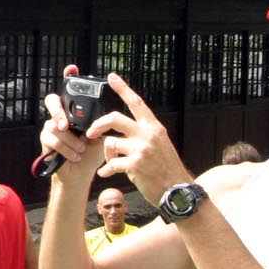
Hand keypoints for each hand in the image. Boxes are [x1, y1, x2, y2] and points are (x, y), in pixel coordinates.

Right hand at [37, 65, 98, 181]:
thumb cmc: (92, 153)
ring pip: (54, 125)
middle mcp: (62, 115)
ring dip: (70, 140)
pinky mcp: (46, 139)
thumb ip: (100, 124)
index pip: (70, 90)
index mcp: (76, 111)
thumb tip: (102, 117)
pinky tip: (74, 155)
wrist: (81, 174)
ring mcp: (52, 126)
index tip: (72, 68)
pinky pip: (51, 138)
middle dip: (57, 111)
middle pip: (52, 101)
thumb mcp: (102, 136)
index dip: (69, 76)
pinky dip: (65, 148)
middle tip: (65, 124)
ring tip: (81, 149)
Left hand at [82, 73, 187, 203]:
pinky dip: (106, 170)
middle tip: (91, 133)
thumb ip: (144, 134)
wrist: (177, 190)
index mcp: (153, 127)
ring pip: (110, 142)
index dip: (123, 89)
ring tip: (110, 162)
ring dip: (106, 154)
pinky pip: (111, 164)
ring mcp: (141, 149)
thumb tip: (125, 130)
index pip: (136, 102)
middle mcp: (147, 134)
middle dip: (98, 124)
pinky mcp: (135, 165)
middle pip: (114, 118)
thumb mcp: (161, 144)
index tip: (112, 77)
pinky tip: (105, 174)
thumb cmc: (167, 168)